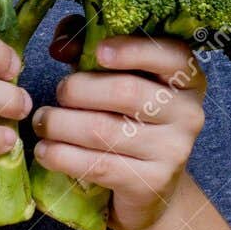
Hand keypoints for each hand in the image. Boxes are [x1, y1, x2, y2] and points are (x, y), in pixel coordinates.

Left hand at [34, 23, 206, 229]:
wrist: (151, 187)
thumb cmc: (129, 120)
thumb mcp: (117, 80)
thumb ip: (92, 52)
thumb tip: (62, 42)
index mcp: (186, 78)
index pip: (170, 55)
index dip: (132, 50)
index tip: (99, 52)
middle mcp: (188, 113)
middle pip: (126, 92)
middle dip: (78, 89)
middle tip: (58, 93)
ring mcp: (173, 150)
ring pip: (104, 130)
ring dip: (61, 124)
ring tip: (42, 121)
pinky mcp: (151, 183)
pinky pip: (98, 165)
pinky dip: (62, 156)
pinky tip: (45, 150)